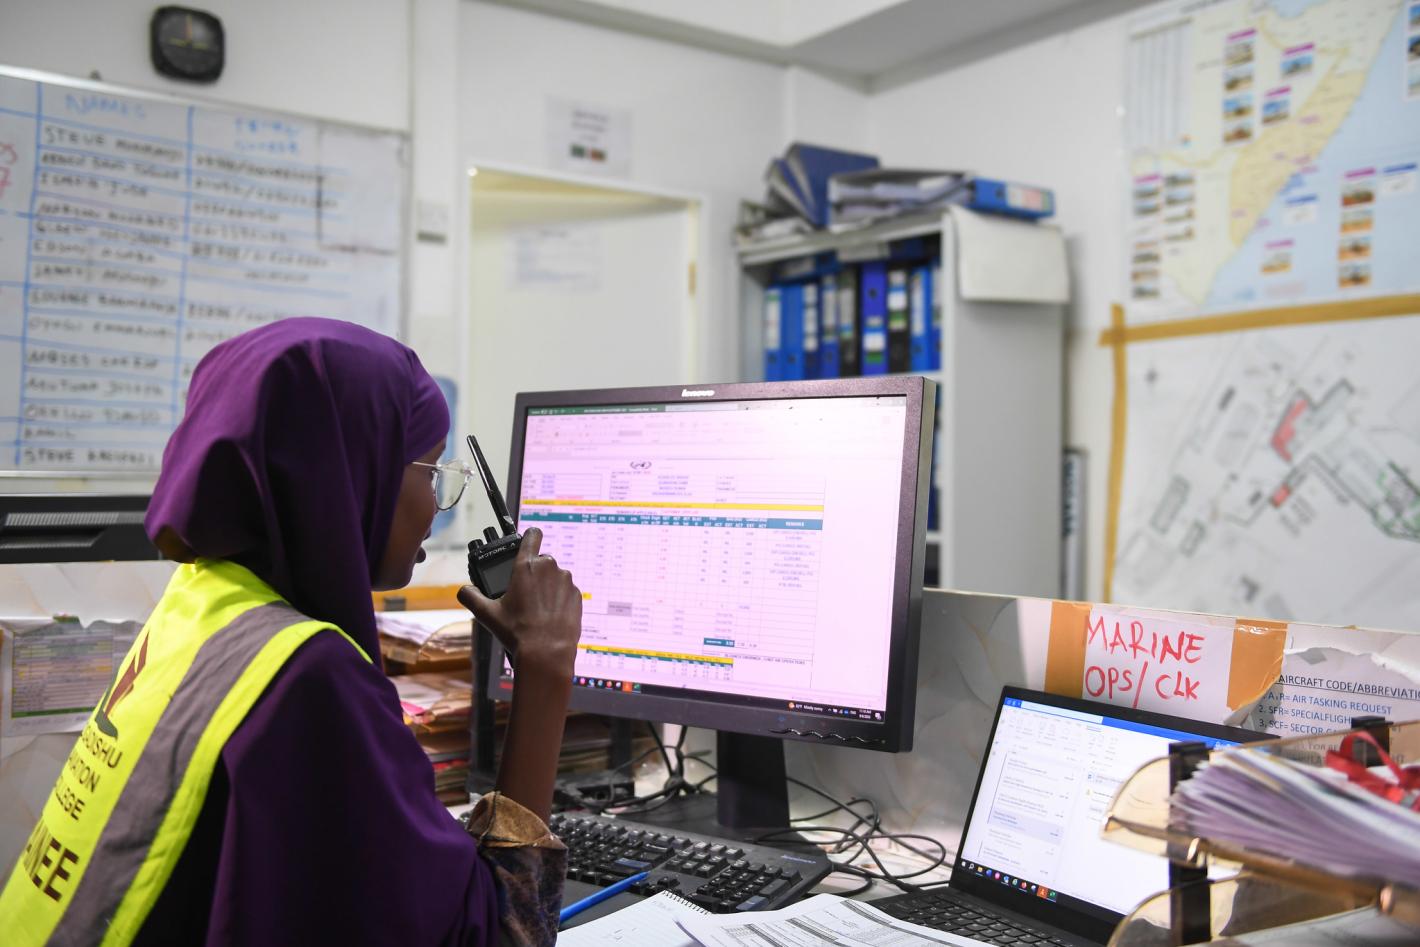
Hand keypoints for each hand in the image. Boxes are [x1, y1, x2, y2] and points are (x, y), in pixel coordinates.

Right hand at [457, 527, 581, 677]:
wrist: (547, 653)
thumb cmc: (517, 632)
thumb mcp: (487, 614)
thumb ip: (470, 597)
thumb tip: (464, 590)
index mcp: (526, 566)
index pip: (532, 536)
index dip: (529, 537)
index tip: (528, 541)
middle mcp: (549, 568)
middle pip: (541, 562)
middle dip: (534, 574)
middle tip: (524, 595)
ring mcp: (565, 581)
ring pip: (555, 577)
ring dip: (548, 587)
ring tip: (537, 609)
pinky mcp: (576, 595)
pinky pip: (566, 591)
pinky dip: (560, 599)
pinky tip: (550, 615)